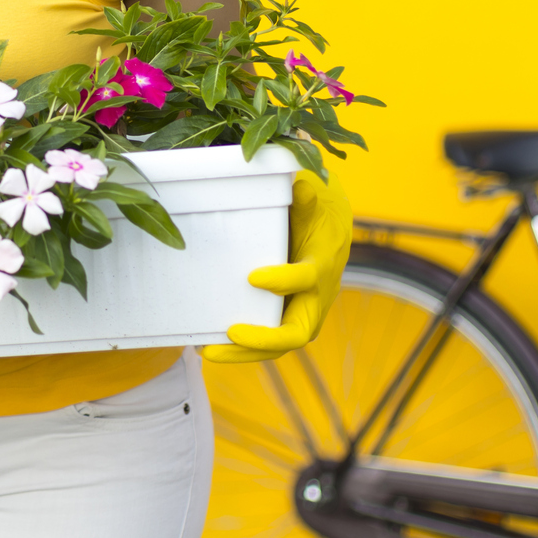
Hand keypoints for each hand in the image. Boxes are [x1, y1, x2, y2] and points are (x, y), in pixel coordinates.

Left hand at [202, 171, 352, 363]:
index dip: (284, 281)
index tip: (253, 277)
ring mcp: (301, 313)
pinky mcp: (285, 319)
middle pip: (296, 332)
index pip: (307, 280)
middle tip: (230, 332)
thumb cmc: (316, 214)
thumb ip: (306, 198)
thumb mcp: (315, 202)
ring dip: (243, 353)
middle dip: (263, 339)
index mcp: (322, 266)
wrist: (331, 233)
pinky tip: (206, 345)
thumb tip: (300, 183)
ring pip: (277, 346)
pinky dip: (239, 349)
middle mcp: (316, 298)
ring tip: (206, 350)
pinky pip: (265, 342)